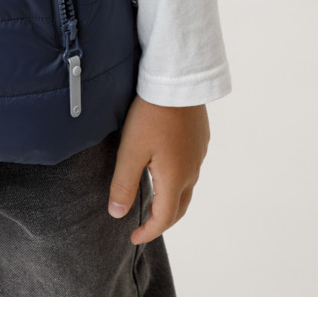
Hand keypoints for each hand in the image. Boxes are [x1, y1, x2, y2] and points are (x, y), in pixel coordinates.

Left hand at [107, 95, 209, 243]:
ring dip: (171, 199)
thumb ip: (123, 184)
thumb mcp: (130, 151)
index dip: (148, 232)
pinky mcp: (200, 139)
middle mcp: (192, 170)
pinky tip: (165, 168)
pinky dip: (178, 179)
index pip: (164, 218)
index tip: (133, 237)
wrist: (177, 79)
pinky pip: (191, 167)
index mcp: (175, 178)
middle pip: (179, 207)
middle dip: (162, 220)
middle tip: (144, 224)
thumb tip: (117, 215)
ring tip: (152, 198)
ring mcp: (199, 154)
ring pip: (187, 187)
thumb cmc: (151, 114)